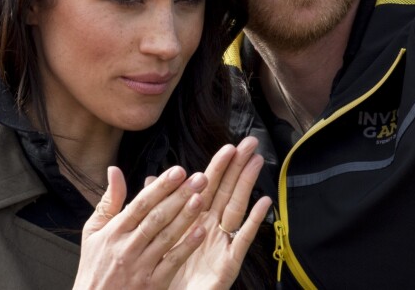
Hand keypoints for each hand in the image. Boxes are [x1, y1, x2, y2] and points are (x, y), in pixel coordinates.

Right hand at [73, 165, 208, 288]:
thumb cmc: (94, 268)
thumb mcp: (93, 233)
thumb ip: (108, 201)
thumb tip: (114, 170)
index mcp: (114, 232)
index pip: (141, 204)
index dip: (161, 186)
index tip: (179, 171)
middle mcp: (127, 247)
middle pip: (157, 217)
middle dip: (180, 195)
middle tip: (200, 178)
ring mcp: (141, 267)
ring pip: (166, 237)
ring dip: (185, 217)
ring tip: (201, 198)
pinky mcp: (152, 286)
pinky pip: (172, 263)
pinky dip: (186, 247)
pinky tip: (200, 232)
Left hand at [170, 137, 272, 289]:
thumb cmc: (166, 271)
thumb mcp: (157, 235)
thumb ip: (157, 206)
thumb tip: (151, 178)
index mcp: (195, 219)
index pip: (209, 186)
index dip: (219, 166)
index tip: (228, 146)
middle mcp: (212, 227)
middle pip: (227, 190)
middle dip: (238, 166)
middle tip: (250, 143)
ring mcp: (222, 244)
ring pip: (236, 207)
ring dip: (247, 184)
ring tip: (256, 162)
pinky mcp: (228, 264)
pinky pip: (242, 238)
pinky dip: (254, 220)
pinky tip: (263, 202)